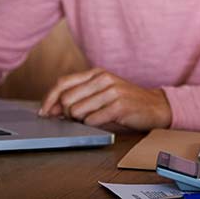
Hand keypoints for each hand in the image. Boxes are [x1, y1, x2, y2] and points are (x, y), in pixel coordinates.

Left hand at [38, 68, 171, 130]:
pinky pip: (92, 120)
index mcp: (97, 73)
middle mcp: (103, 78)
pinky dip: (92, 125)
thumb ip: (80, 95)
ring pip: (77, 111)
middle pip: (66, 98)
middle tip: (74, 119)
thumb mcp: (102, 91)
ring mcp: (112, 91)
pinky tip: (102, 122)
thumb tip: (51, 109)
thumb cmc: (125, 101)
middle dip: (64, 113)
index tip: (43, 112)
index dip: (48, 99)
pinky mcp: (119, 106)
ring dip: (80, 121)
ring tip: (94, 119)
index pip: (62, 83)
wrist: (155, 106)